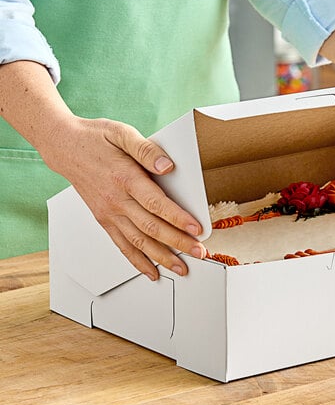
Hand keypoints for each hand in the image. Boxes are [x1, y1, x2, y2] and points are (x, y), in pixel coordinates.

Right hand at [44, 116, 205, 280]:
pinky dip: (138, 261)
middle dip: (178, 243)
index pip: (156, 203)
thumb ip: (147, 150)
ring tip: (182, 268)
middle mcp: (116, 199)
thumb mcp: (122, 133)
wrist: (65, 147)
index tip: (196, 229)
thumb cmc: (95, 139)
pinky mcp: (104, 220)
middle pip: (151, 227)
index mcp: (125, 177)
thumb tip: (167, 165)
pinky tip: (152, 271)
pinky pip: (122, 245)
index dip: (178, 218)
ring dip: (161, 257)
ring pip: (138, 241)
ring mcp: (109, 212)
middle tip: (199, 251)